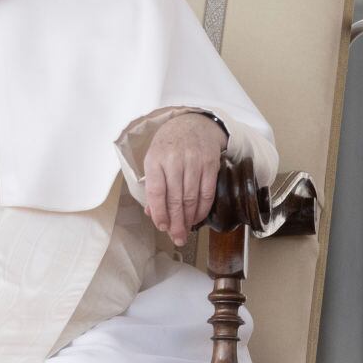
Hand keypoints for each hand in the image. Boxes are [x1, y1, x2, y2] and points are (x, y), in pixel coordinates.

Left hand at [143, 113, 226, 246]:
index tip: (161, 226)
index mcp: (155, 160)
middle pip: (175, 198)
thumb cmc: (169, 145)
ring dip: (188, 219)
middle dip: (175, 222)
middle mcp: (174, 161)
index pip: (156, 191)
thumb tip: (152, 213)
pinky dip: (202, 209)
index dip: (159, 212)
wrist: (193, 124)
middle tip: (177, 238)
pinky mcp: (210, 165)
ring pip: (191, 198)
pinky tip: (196, 218)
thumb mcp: (154, 160)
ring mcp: (194, 162)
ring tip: (185, 231)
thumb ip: (152, 186)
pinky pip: (207, 193)